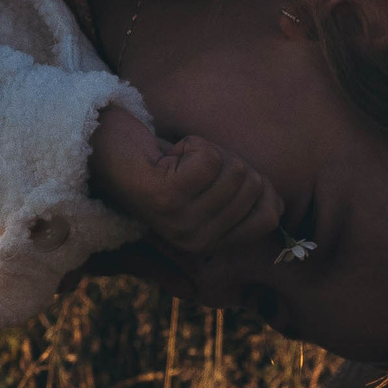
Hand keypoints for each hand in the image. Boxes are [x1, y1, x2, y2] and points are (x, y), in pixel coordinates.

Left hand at [88, 105, 282, 256]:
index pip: (270, 215)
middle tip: (190, 164)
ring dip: (206, 150)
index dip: (253, 180)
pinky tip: (167, 154)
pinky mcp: (168, 198)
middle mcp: (197, 241)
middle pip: (252, 186)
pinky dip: (192, 143)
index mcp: (209, 244)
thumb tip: (278, 208)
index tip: (217, 173)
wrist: (109, 149)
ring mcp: (182, 222)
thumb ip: (245, 198)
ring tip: (177, 160)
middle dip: (227, 160)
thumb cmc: (164, 163)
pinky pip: (210, 159)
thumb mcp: (211, 186)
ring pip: (233, 170)